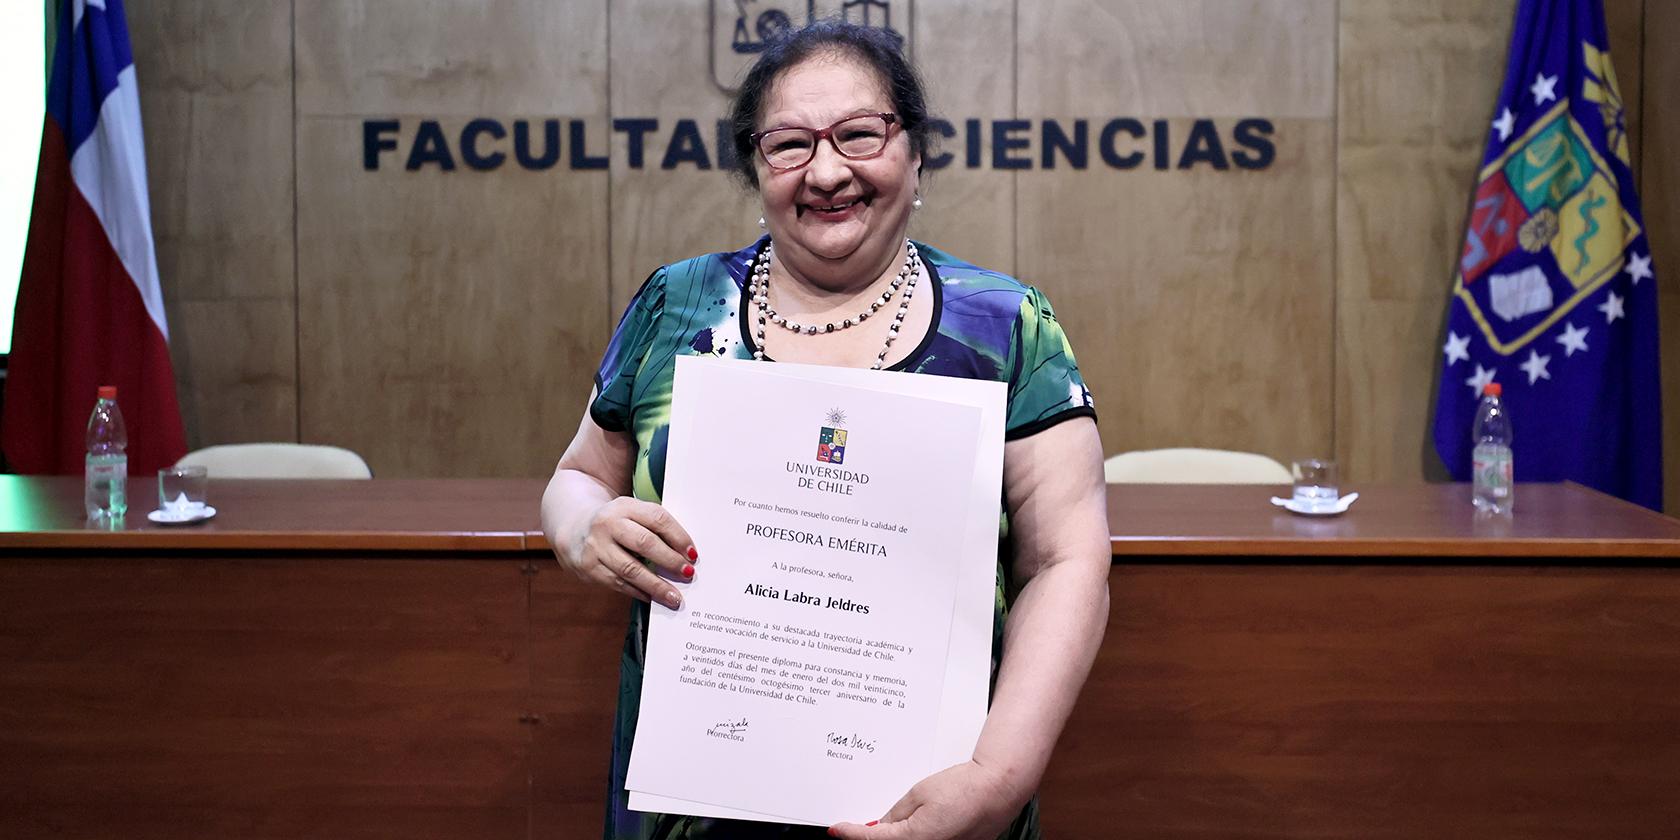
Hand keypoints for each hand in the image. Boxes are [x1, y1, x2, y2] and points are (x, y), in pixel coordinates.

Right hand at [558, 496, 695, 608]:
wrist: (574, 528)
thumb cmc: (616, 523)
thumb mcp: (632, 513)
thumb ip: (654, 527)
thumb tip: (685, 555)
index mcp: (624, 506)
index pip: (657, 519)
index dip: (678, 537)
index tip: (693, 554)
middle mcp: (608, 524)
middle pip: (645, 543)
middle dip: (669, 561)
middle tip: (688, 574)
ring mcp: (595, 547)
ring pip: (631, 569)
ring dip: (656, 585)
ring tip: (674, 597)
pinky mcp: (588, 568)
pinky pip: (618, 583)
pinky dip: (638, 592)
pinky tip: (652, 597)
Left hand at [829, 761, 1022, 839]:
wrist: (997, 791)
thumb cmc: (964, 789)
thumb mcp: (919, 794)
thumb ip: (896, 814)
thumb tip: (880, 827)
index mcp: (915, 839)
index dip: (850, 834)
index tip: (837, 830)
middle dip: (870, 837)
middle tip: (853, 829)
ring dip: (890, 838)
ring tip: (881, 827)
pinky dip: (909, 838)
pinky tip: (905, 829)